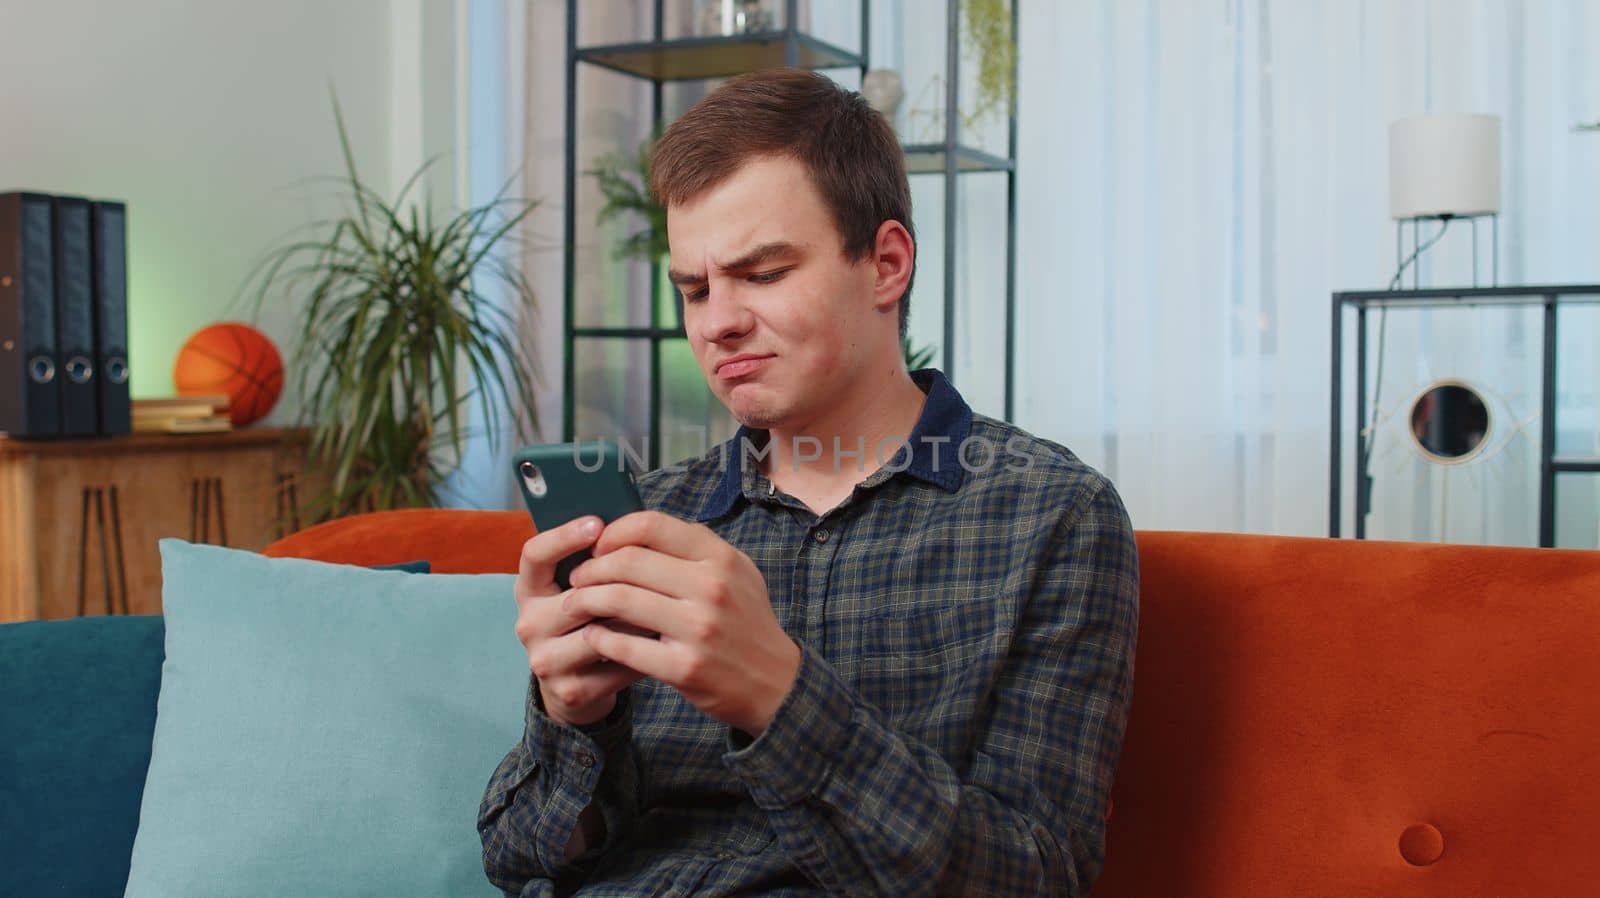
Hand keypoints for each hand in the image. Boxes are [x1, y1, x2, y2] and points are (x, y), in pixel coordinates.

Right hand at [514, 516, 646, 727]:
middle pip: (576, 594)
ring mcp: (545, 659)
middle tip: (657, 569)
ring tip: (668, 605)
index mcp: (530, 588)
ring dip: (638, 618)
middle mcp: (529, 623)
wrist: (581, 683)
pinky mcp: (571, 690)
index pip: (534, 554)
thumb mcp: (584, 586)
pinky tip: (666, 639)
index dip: (563, 536)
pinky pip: (618, 661)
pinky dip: (646, 649)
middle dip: (619, 583)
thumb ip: (598, 559)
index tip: (597, 523)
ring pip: (600, 631)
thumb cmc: (593, 618)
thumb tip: (633, 522)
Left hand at [565, 511, 800, 736]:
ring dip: (586, 599)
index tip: (599, 547)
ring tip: (576, 604)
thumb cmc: (747, 623)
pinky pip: (624, 646)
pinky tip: (595, 636)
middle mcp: (711, 588)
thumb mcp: (737, 573)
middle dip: (591, 567)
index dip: (614, 532)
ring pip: (619, 599)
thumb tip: (637, 530)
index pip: (652, 525)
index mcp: (720, 558)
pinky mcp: (684, 667)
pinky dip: (600, 637)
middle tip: (578, 578)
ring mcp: (698, 629)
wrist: (776, 683)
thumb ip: (695, 549)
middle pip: (628, 561)